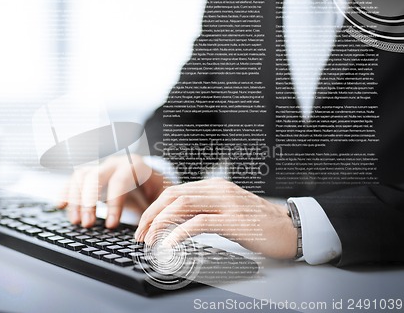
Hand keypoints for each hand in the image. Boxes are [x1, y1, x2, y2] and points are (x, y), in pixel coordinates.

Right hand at [60, 154, 167, 227]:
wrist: (150, 178)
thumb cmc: (157, 189)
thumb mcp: (164, 195)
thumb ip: (159, 207)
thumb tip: (152, 228)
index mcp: (135, 166)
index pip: (120, 181)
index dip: (114, 203)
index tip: (111, 225)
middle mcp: (115, 163)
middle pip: (95, 176)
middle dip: (89, 201)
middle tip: (88, 225)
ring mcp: (101, 167)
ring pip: (81, 177)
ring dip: (76, 200)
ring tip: (77, 222)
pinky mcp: (91, 174)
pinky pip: (74, 179)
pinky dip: (66, 191)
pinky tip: (60, 205)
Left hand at [134, 178, 296, 258]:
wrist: (290, 229)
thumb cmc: (258, 223)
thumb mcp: (228, 210)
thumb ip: (205, 209)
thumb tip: (175, 221)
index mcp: (215, 186)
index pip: (175, 191)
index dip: (155, 207)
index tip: (144, 225)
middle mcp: (218, 190)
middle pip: (173, 196)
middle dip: (151, 214)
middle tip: (141, 233)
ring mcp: (226, 203)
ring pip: (181, 206)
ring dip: (160, 223)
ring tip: (150, 239)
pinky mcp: (233, 220)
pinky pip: (198, 223)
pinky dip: (179, 232)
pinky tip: (170, 244)